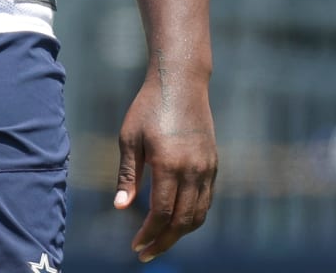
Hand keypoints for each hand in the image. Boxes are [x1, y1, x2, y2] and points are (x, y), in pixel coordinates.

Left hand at [114, 67, 217, 262]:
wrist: (181, 82)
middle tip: (146, 253)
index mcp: (169, 164)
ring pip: (199, 214)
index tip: (136, 246)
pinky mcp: (213, 163)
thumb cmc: (148, 107)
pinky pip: (206, 200)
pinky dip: (193, 216)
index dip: (149, 233)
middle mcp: (192, 169)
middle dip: (164, 241)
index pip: (161, 212)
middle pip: (182, 220)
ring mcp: (207, 167)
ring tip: (160, 240)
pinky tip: (176, 218)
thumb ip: (128, 175)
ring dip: (180, 232)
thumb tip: (121, 207)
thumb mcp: (129, 138)